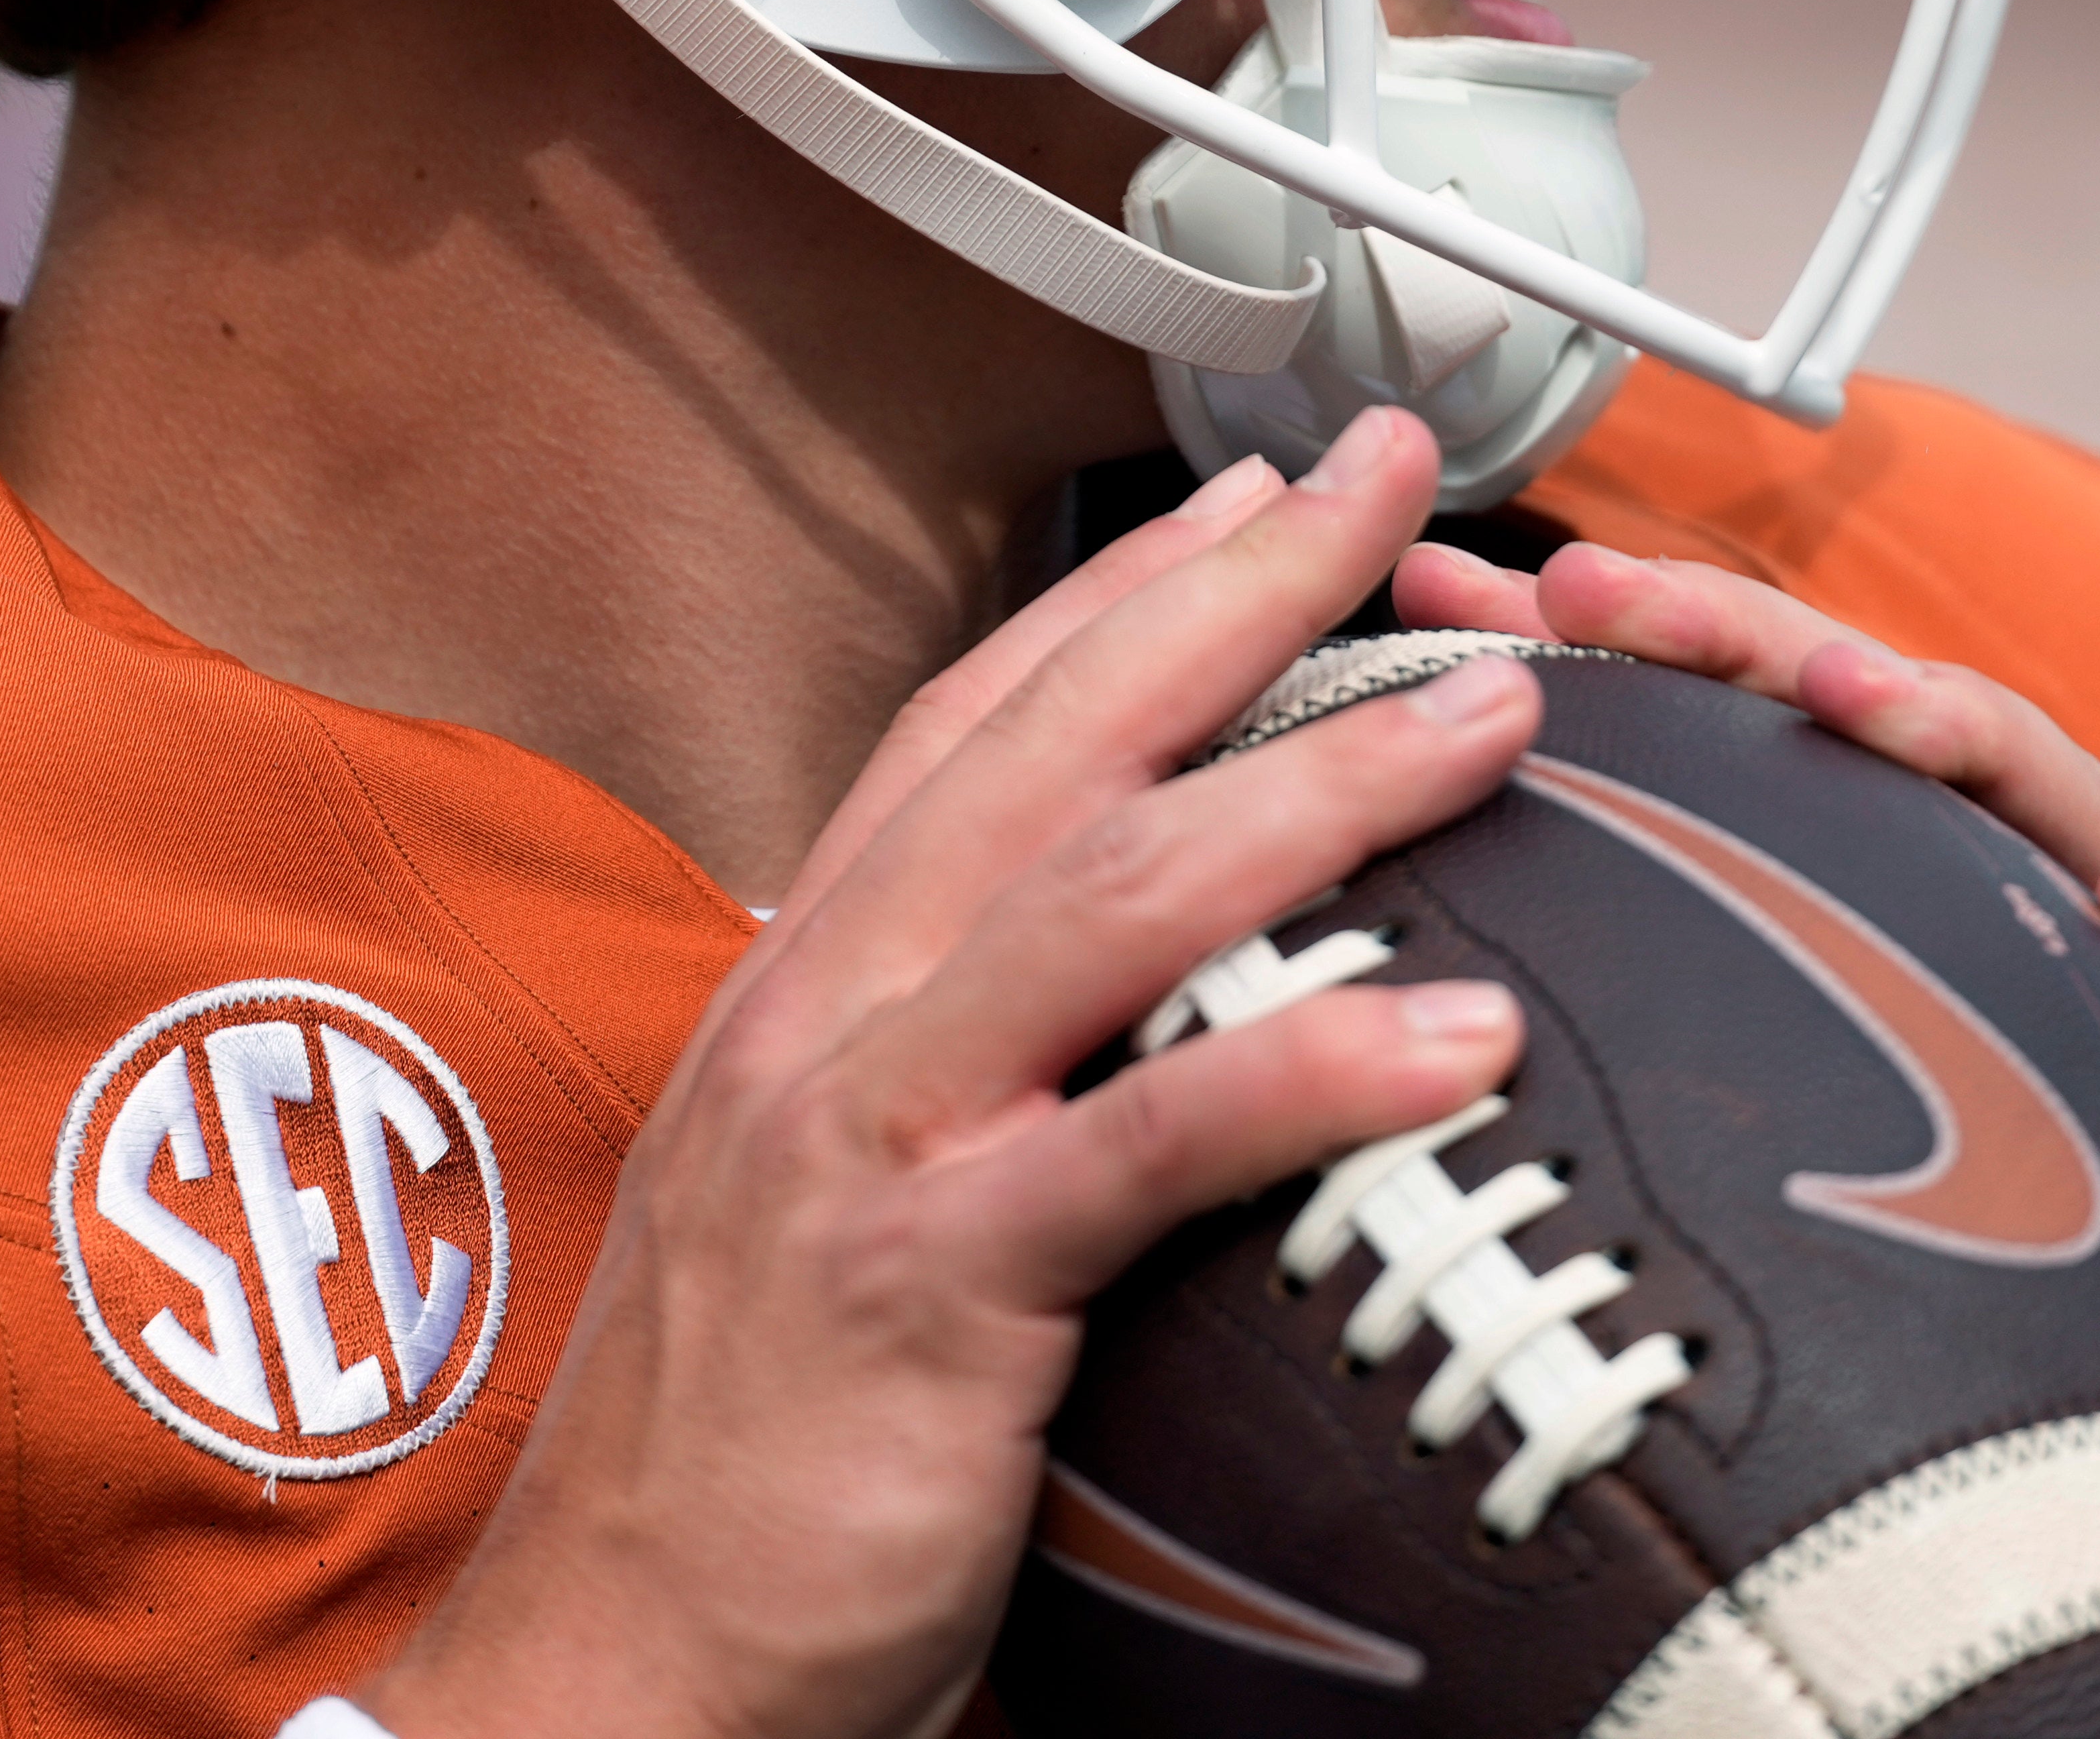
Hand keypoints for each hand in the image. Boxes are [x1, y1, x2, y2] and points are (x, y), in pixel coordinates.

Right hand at [372, 414, 1536, 1738]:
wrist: (610, 1673)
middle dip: (1241, 594)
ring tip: (1489, 717)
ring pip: (1110, 896)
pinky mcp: (928, 1289)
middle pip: (1056, 747)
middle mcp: (827, 1021)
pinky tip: (1460, 1035)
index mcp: (809, 990)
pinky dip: (1313, 1073)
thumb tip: (1116, 1027)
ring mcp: (868, 1143)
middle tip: (1395, 481)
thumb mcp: (833, 1214)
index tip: (1265, 497)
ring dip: (1319, 785)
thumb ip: (953, 1091)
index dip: (1124, 595)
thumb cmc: (741, 1467)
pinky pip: (1148, 1145)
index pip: (978, 725)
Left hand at [1388, 531, 2099, 1210]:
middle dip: (1741, 638)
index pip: (1751, 696)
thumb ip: (1628, 880)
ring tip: (1858, 696)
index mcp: (1889, 832)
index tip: (1495, 587)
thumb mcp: (1785, 1010)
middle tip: (1614, 595)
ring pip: (2054, 794)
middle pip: (1879, 712)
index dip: (1631, 629)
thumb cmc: (1953, 1141)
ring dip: (1956, 731)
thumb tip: (1412, 770)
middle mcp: (2003, 852)